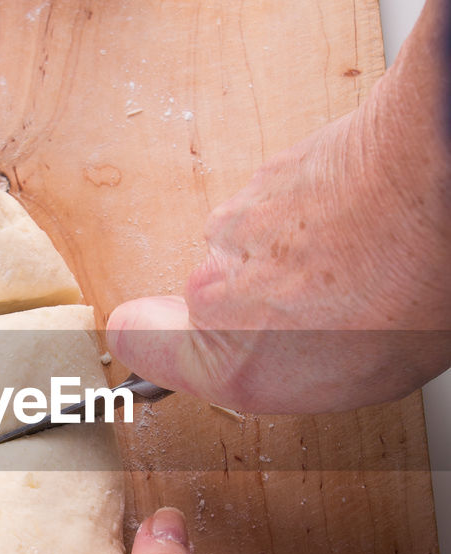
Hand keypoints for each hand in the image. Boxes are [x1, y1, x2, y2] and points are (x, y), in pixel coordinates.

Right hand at [106, 0, 450, 413]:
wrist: (428, 185)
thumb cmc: (407, 289)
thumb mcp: (357, 380)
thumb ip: (287, 372)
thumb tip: (275, 358)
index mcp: (229, 357)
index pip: (132, 342)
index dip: (152, 344)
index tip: (175, 349)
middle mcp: (212, 286)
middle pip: (208, 299)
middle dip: (255, 304)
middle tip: (321, 312)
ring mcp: (236, 223)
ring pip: (246, 252)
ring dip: (288, 259)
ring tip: (354, 267)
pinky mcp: (266, 173)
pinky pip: (281, 208)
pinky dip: (314, 216)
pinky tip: (362, 227)